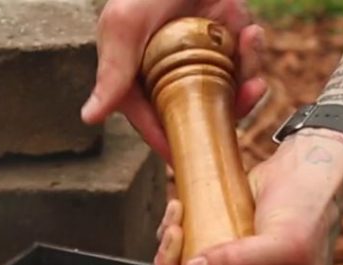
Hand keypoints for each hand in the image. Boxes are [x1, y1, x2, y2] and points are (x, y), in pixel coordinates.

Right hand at [82, 0, 267, 161]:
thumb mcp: (124, 25)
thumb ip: (111, 72)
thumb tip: (89, 117)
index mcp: (138, 79)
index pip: (152, 123)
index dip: (170, 144)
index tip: (186, 161)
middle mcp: (171, 75)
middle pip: (197, 113)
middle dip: (222, 113)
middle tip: (242, 101)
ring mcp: (202, 59)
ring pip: (227, 92)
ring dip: (246, 85)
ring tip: (252, 70)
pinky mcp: (228, 41)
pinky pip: (245, 62)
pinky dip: (253, 53)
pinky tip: (249, 35)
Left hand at [154, 128, 342, 264]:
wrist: (305, 167)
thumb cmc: (310, 209)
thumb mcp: (286, 245)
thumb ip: (244, 263)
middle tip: (176, 258)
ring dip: (170, 254)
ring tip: (179, 227)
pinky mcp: (218, 255)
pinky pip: (181, 256)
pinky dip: (172, 235)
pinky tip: (180, 213)